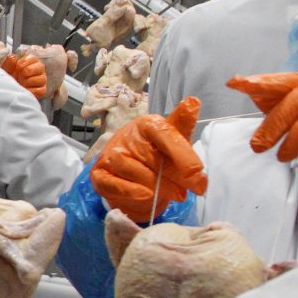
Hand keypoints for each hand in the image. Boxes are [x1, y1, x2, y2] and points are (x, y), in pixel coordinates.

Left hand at [0, 53, 48, 103]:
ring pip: (42, 79)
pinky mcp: (41, 91)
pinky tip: (24, 90)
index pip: (34, 58)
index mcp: (31, 62)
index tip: (18, 66)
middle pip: (41, 66)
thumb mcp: (6, 70)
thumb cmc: (8, 79)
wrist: (6, 92)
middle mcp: (38, 70)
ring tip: (21, 83)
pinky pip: (40, 90)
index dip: (24, 62)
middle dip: (28, 70)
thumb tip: (14, 57)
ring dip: (28, 81)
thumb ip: (9, 63)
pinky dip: (31, 91)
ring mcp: (41, 81)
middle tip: (20, 74)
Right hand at [92, 96, 207, 221]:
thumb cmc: (158, 157)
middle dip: (173, 176)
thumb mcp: (175, 141)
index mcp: (147, 124)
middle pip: (151, 155)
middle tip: (187, 190)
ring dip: (154, 185)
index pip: (164, 134)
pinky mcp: (100, 175)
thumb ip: (184, 127)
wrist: (136, 180)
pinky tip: (147, 196)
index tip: (197, 172)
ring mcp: (110, 155)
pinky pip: (114, 184)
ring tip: (170, 194)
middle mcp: (127, 136)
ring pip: (132, 170)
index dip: (182, 155)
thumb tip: (193, 102)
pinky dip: (132, 192)